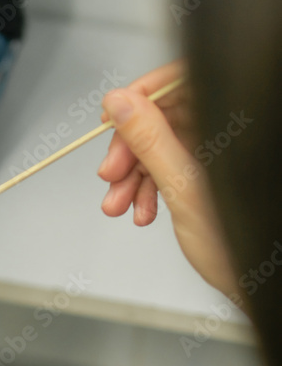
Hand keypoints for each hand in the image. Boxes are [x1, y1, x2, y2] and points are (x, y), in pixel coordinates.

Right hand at [98, 61, 238, 295]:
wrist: (254, 284)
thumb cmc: (240, 243)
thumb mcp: (182, 186)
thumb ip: (149, 139)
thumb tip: (121, 103)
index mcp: (227, 124)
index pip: (179, 82)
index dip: (140, 95)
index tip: (112, 116)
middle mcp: (222, 133)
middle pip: (162, 118)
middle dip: (129, 149)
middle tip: (111, 173)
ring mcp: (212, 154)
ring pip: (159, 148)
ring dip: (132, 176)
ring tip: (119, 203)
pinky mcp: (203, 175)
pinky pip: (166, 169)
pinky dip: (147, 190)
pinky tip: (141, 211)